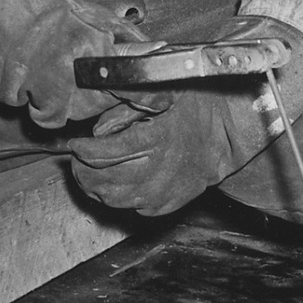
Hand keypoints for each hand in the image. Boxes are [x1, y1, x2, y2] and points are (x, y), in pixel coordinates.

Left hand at [69, 85, 246, 215]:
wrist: (227, 132)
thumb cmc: (193, 106)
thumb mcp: (162, 93)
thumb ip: (126, 108)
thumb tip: (97, 131)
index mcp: (155, 140)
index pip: (103, 153)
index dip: (82, 150)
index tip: (74, 144)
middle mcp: (159, 172)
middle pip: (104, 181)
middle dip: (82, 171)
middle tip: (77, 161)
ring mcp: (164, 192)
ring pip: (114, 200)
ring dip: (96, 187)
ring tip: (90, 174)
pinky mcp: (169, 204)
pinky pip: (134, 209)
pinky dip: (120, 198)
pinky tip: (117, 183)